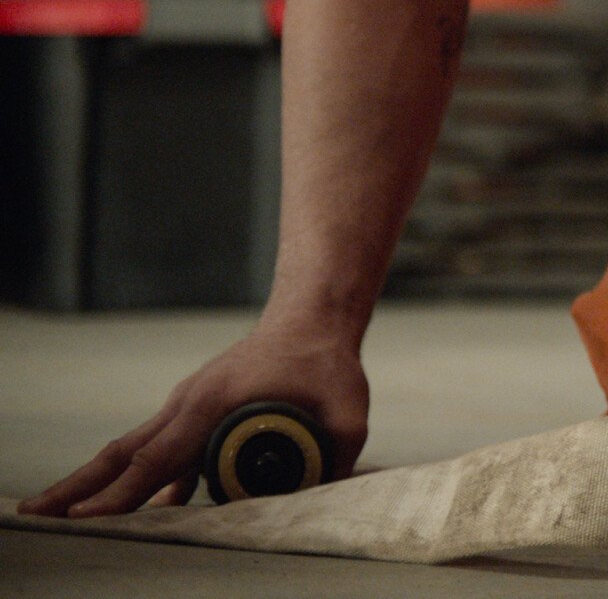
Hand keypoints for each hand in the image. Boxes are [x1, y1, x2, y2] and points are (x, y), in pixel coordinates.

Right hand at [21, 320, 367, 516]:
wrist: (312, 316)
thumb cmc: (325, 360)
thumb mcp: (347, 408)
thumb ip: (338, 451)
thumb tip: (328, 493)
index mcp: (211, 403)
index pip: (157, 458)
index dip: (122, 492)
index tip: (84, 516)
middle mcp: (187, 403)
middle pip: (124, 453)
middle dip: (80, 486)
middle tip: (36, 512)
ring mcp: (186, 404)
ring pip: (131, 448)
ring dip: (96, 481)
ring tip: (61, 512)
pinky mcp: (194, 408)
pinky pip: (157, 446)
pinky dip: (138, 475)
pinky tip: (134, 505)